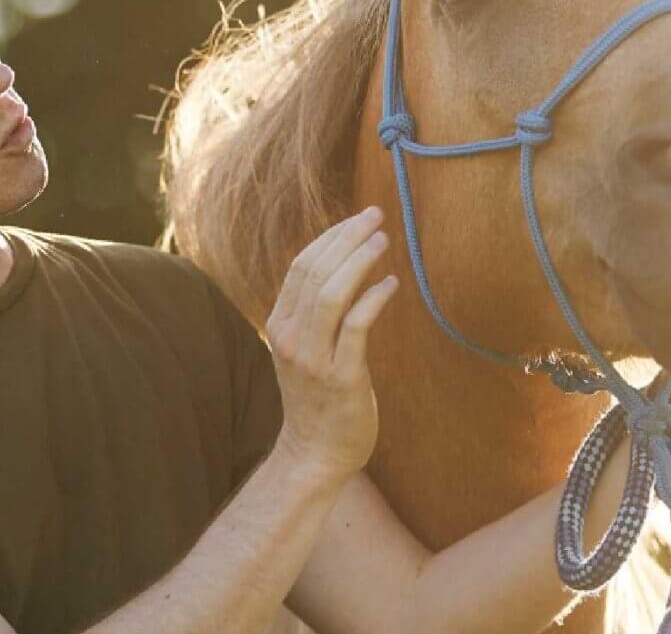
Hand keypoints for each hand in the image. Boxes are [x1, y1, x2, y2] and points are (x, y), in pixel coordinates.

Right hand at [265, 206, 398, 486]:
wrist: (314, 453)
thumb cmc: (317, 399)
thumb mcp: (304, 350)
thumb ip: (314, 314)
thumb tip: (342, 269)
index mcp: (279, 325)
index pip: (300, 267)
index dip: (330, 238)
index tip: (358, 219)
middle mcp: (290, 338)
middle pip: (314, 272)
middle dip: (347, 238)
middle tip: (376, 217)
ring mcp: (312, 358)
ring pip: (331, 294)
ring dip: (359, 261)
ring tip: (384, 241)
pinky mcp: (340, 377)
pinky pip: (356, 327)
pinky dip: (373, 299)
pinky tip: (391, 284)